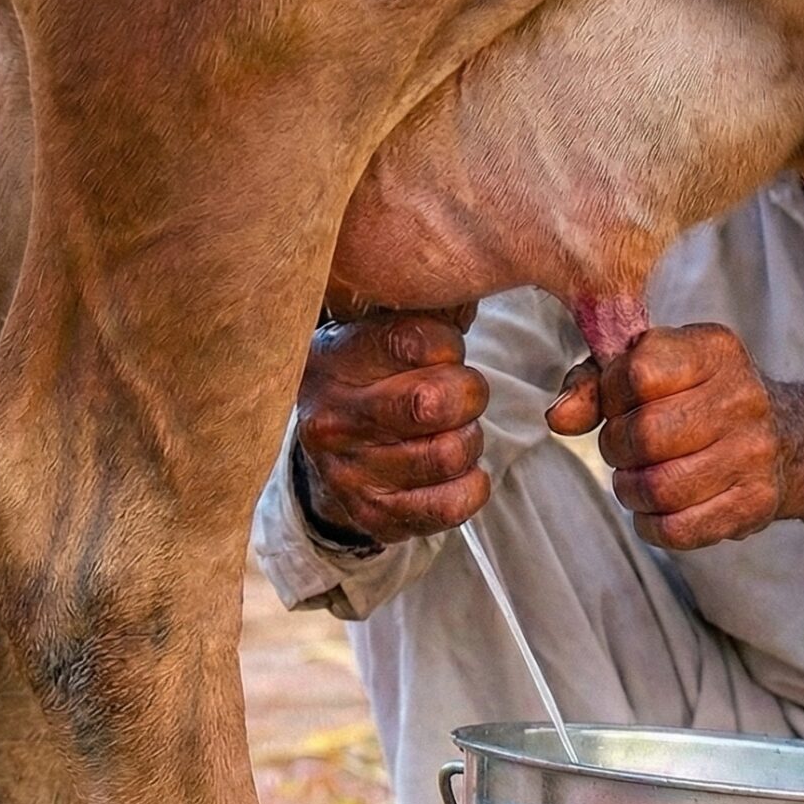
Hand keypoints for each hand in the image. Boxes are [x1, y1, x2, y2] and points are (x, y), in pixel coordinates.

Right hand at [292, 314, 489, 546]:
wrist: (330, 448)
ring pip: (450, 453)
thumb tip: (473, 288)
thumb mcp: (381, 329)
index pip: (419, 340)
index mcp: (335, 358)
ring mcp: (348, 472)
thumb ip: (424, 309)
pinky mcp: (373, 514)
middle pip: (435, 403)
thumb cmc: (373, 375)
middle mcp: (332, 417)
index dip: (451, 347)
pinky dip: (472, 484)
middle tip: (459, 395)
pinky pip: (453, 504)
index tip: (444, 352)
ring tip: (452, 431)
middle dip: (468, 395)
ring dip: (469, 440)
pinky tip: (458, 469)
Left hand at [544, 323, 803, 550]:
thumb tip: (558, 417)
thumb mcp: (654, 367)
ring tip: (637, 481)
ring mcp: (755, 454)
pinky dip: (652, 525)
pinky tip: (656, 510)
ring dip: (630, 490)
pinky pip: (678, 530)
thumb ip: (596, 382)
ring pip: (660, 488)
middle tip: (623, 451)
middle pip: (646, 435)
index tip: (618, 405)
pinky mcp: (754, 504)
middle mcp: (743, 397)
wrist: (786, 438)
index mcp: (715, 350)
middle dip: (616, 449)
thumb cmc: (698, 397)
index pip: (637, 372)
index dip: (610, 396)